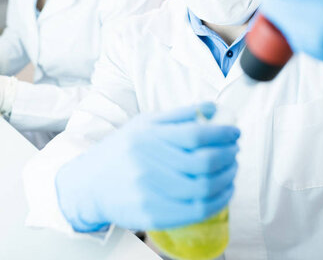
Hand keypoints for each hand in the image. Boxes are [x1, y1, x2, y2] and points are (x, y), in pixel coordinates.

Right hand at [55, 103, 239, 231]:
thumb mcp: (143, 125)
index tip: (234, 132)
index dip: (222, 134)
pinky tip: (224, 191)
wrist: (88, 184)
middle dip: (229, 155)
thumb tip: (213, 108)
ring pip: (204, 188)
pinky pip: (196, 210)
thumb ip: (178, 116)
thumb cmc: (120, 151)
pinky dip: (219, 200)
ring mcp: (149, 191)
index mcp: (146, 137)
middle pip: (204, 162)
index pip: (196, 134)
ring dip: (227, 177)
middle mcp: (147, 163)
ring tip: (231, 169)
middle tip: (234, 151)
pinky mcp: (152, 214)